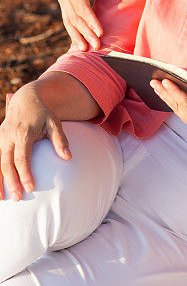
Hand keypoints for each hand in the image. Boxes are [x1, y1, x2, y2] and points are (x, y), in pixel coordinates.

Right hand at [0, 84, 70, 200]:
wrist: (27, 98)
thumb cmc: (43, 113)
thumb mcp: (54, 123)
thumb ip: (60, 140)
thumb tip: (68, 157)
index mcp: (23, 133)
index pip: (22, 158)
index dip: (25, 174)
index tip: (30, 188)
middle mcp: (9, 136)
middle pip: (7, 163)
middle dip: (12, 182)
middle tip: (18, 198)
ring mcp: (1, 137)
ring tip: (3, 198)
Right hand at [57, 0, 116, 50]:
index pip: (82, 8)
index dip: (91, 21)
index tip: (101, 32)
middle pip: (75, 18)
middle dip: (86, 33)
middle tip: (97, 46)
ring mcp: (63, 1)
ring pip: (69, 22)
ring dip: (77, 36)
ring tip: (85, 50)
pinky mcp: (65, 4)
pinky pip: (68, 20)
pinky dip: (73, 32)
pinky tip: (78, 43)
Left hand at [151, 79, 186, 164]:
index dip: (176, 92)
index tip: (166, 82)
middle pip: (178, 107)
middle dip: (166, 94)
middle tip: (153, 81)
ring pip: (179, 110)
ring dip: (168, 98)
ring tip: (157, 87)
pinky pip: (183, 113)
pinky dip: (175, 103)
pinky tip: (172, 98)